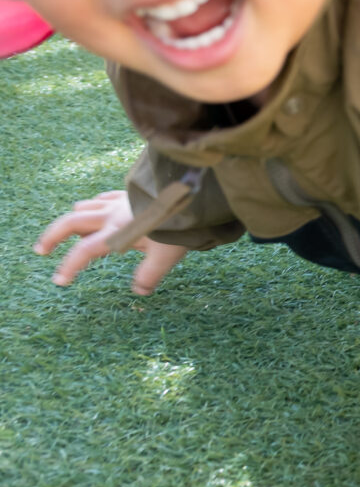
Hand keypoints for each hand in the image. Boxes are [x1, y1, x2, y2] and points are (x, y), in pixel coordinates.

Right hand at [34, 190, 188, 294]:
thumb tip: (140, 292)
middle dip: (52, 236)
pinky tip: (96, 209)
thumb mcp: (166, 256)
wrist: (191, 194)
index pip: (84, 251)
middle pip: (71, 222)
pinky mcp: (129, 194)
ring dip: (72, 219)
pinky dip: (93, 205)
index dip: (69, 266)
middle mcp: (111, 215)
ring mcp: (119, 202)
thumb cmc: (180, 226)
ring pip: (84, 207)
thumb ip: (149, 275)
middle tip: (41, 250)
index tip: (59, 280)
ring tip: (70, 232)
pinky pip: (102, 197)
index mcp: (116, 232)